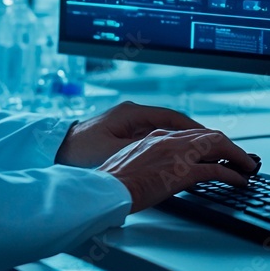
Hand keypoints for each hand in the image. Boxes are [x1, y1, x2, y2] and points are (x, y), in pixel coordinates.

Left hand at [55, 100, 205, 167]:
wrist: (56, 149)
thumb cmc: (80, 150)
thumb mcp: (115, 150)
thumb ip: (143, 147)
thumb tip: (170, 148)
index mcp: (132, 113)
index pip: (173, 117)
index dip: (195, 128)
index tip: (213, 138)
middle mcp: (132, 114)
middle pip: (171, 122)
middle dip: (193, 134)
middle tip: (213, 146)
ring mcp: (127, 123)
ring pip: (163, 129)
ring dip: (180, 140)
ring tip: (199, 153)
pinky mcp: (121, 133)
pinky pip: (152, 136)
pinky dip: (166, 145)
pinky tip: (174, 157)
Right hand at [96, 128, 257, 212]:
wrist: (106, 188)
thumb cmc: (113, 181)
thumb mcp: (132, 161)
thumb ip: (150, 159)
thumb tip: (161, 168)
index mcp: (156, 135)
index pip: (192, 133)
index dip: (210, 141)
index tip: (220, 149)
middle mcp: (169, 138)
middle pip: (210, 135)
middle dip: (229, 145)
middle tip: (241, 157)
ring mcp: (177, 153)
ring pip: (218, 145)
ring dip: (237, 155)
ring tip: (248, 166)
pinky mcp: (183, 171)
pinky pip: (217, 169)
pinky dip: (232, 174)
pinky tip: (240, 181)